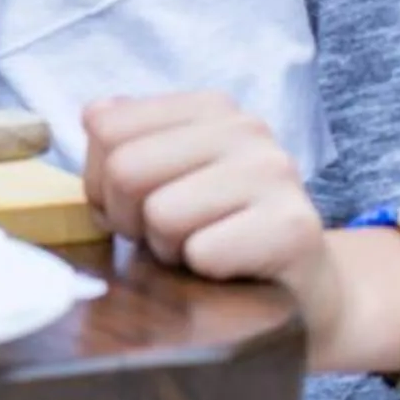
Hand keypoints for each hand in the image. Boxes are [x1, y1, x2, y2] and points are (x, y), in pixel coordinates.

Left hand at [84, 94, 340, 332]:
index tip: (134, 204)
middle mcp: (246, 127)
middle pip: (125, 169)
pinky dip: (203, 272)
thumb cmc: (218, 232)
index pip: (104, 124)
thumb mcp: (166, 177)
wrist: (303, 293)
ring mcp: (274, 172)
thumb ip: (125, 141)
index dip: (100, 180)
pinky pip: (203, 253)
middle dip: (128, 218)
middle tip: (164, 236)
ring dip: (168, 248)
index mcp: (209, 106)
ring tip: (200, 250)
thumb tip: (96, 116)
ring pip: (160, 213)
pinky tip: (230, 269)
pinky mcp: (294, 225)